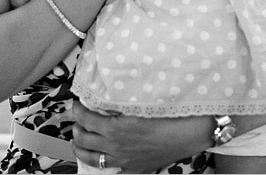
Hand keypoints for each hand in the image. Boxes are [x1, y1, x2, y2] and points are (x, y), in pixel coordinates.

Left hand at [71, 100, 211, 172]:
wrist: (189, 133)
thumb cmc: (169, 114)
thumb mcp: (140, 103)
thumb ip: (119, 103)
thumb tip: (105, 98)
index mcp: (115, 128)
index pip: (85, 119)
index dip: (78, 109)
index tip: (77, 103)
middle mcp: (116, 147)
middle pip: (83, 139)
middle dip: (75, 128)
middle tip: (77, 120)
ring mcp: (124, 160)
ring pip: (91, 158)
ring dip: (81, 148)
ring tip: (79, 141)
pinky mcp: (134, 168)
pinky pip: (111, 169)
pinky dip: (102, 161)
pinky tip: (103, 156)